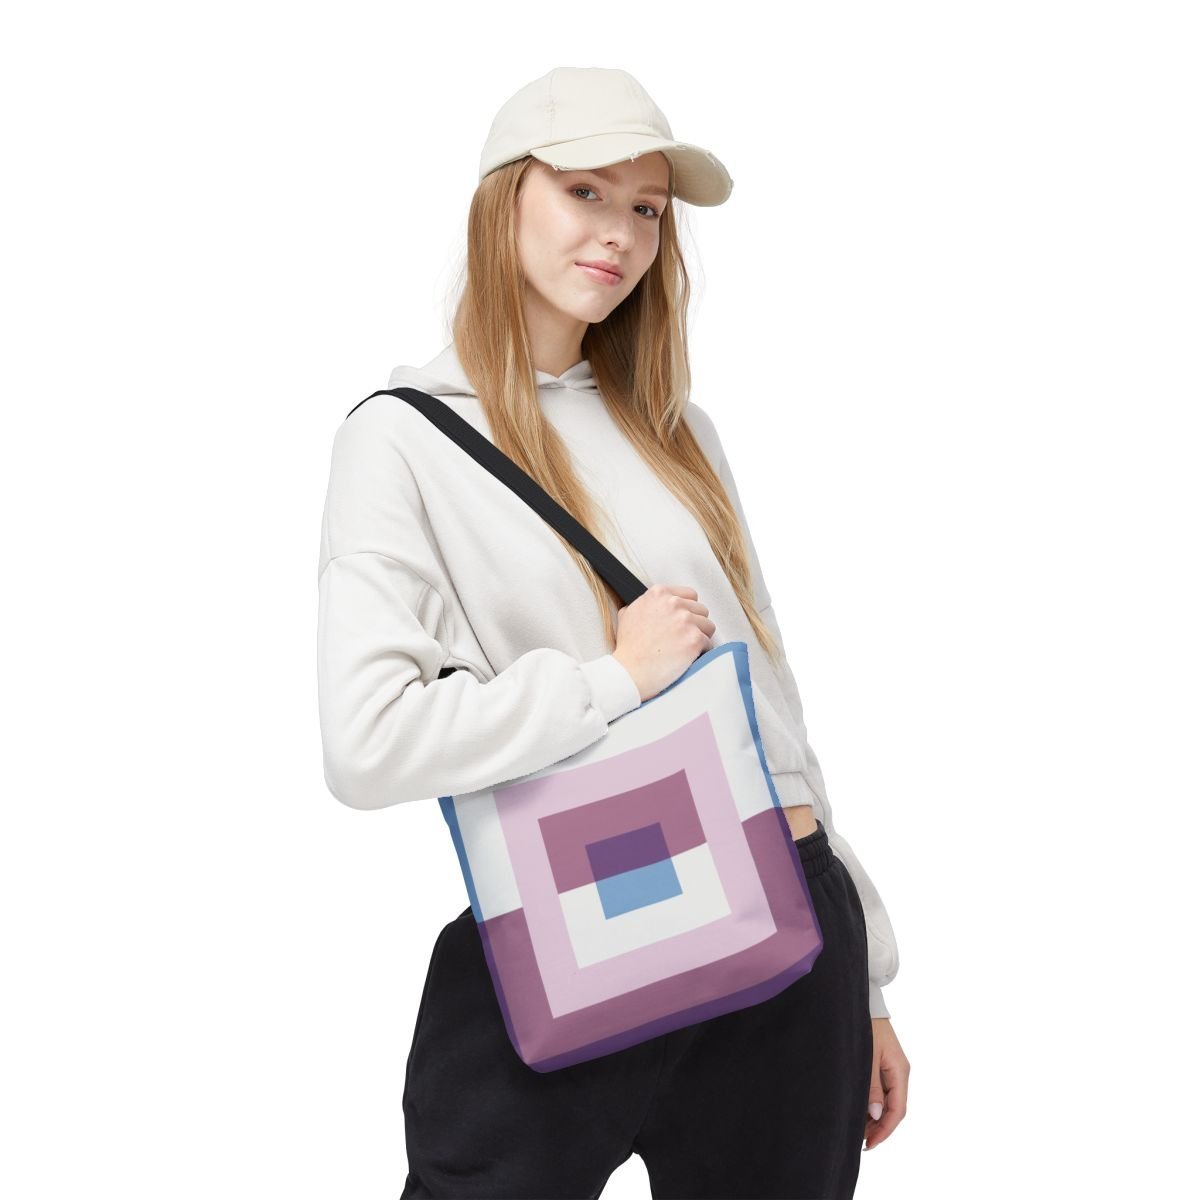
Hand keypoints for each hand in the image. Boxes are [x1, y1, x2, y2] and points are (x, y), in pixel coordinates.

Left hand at [864, 1017, 908, 1150]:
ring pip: (888, 1101)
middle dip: (879, 1127)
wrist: (864, 1002)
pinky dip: (873, 1103)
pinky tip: (861, 1110)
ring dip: (875, 1117)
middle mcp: (899, 1072)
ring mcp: (892, 1068)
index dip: (884, 1130)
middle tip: (861, 1140)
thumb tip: (876, 1114)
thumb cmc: (866, 1026)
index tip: (870, 1144)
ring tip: (859, 1129)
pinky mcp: (883, 1064)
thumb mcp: (867, 1056)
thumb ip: (872, 1086)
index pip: (897, 1110)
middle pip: (894, 1108)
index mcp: (900, 1071)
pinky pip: (882, 1090)